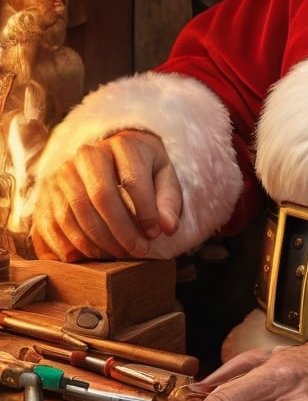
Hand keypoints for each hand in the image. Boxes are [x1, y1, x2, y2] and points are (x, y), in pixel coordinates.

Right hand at [31, 129, 181, 260]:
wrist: (112, 155)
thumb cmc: (143, 169)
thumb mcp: (164, 177)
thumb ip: (168, 201)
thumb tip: (168, 228)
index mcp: (121, 145)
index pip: (132, 180)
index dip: (145, 212)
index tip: (155, 233)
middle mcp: (87, 154)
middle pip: (100, 196)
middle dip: (121, 230)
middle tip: (137, 250)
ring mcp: (63, 172)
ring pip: (75, 212)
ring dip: (97, 241)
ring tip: (118, 254)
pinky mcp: (47, 192)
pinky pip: (53, 223)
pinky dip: (71, 245)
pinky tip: (91, 255)